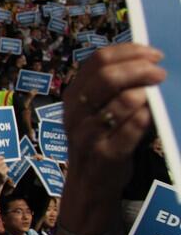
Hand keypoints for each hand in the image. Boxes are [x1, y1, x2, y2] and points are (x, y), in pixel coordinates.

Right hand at [64, 43, 164, 182]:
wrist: (89, 183)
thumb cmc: (101, 139)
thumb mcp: (97, 109)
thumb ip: (113, 87)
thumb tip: (147, 60)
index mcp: (73, 95)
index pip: (98, 60)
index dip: (129, 52)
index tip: (154, 54)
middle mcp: (75, 112)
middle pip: (107, 76)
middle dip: (140, 69)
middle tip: (161, 73)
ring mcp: (88, 134)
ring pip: (122, 101)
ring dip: (145, 93)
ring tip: (157, 95)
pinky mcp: (105, 154)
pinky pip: (132, 128)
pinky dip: (145, 118)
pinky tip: (151, 116)